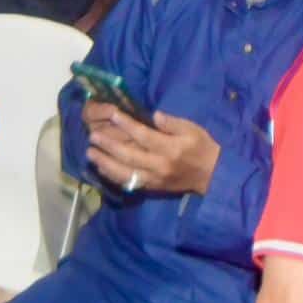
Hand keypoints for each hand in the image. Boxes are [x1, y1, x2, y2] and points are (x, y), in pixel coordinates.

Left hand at [85, 106, 220, 196]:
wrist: (212, 176)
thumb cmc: (202, 147)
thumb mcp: (192, 129)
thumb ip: (172, 123)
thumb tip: (153, 116)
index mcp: (171, 149)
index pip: (144, 136)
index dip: (127, 125)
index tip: (113, 114)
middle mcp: (159, 166)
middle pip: (129, 156)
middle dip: (109, 146)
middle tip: (93, 136)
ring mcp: (154, 179)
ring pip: (124, 173)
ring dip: (105, 163)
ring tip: (90, 153)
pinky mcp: (151, 188)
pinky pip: (128, 183)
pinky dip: (113, 176)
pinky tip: (101, 168)